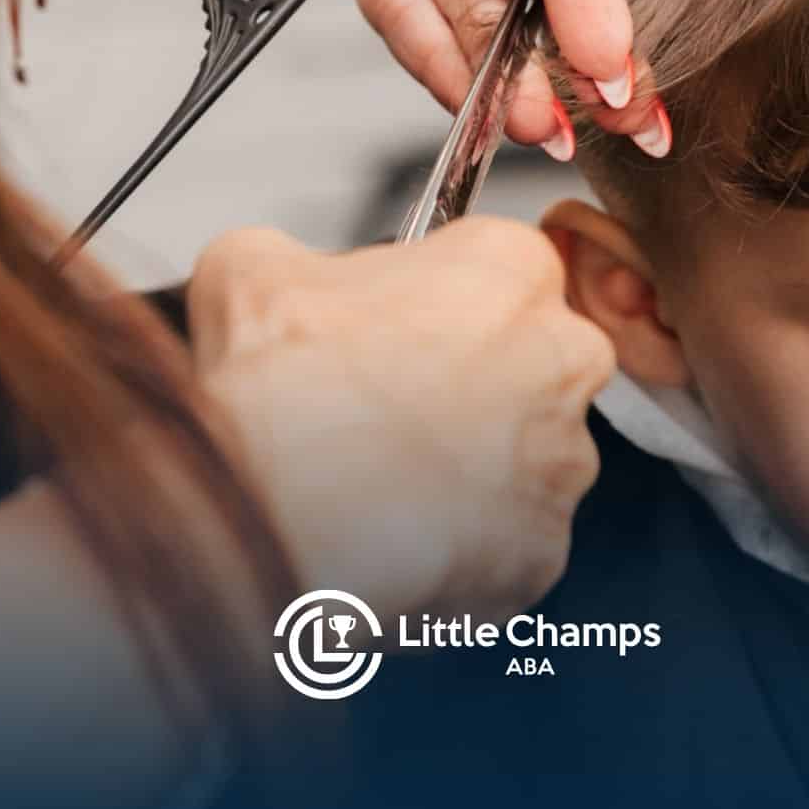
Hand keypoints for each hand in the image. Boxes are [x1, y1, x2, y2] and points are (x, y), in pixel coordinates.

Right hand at [185, 219, 614, 623]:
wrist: (272, 520)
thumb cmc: (281, 392)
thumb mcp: (247, 268)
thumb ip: (283, 256)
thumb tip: (268, 272)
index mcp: (510, 270)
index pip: (500, 268)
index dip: (438, 298)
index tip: (395, 324)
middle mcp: (560, 359)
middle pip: (531, 358)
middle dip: (471, 380)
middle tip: (388, 402)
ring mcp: (560, 461)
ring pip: (527, 456)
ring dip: (471, 464)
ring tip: (382, 475)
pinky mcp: (543, 551)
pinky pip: (510, 539)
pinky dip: (463, 540)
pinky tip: (396, 532)